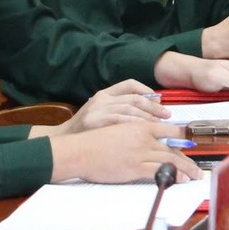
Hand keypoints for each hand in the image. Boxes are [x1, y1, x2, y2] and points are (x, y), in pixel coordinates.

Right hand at [48, 118, 200, 184]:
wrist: (80, 151)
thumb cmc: (95, 141)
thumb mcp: (120, 129)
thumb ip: (136, 133)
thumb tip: (149, 141)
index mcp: (141, 126)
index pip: (170, 131)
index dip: (183, 140)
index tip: (191, 146)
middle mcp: (145, 138)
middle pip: (173, 148)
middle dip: (188, 159)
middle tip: (198, 167)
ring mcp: (140, 153)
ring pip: (170, 160)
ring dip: (186, 168)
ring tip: (195, 175)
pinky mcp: (134, 168)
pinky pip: (159, 172)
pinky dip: (173, 176)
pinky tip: (181, 179)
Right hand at [49, 79, 164, 135]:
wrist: (62, 145)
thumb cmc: (85, 132)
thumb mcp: (99, 114)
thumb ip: (119, 109)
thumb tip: (148, 110)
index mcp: (103, 94)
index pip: (129, 84)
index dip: (147, 90)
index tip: (160, 99)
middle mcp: (100, 100)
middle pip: (133, 98)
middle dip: (153, 106)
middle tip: (166, 115)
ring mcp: (97, 111)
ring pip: (129, 109)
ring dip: (147, 117)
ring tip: (158, 125)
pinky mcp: (94, 123)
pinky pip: (120, 122)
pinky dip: (134, 126)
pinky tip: (143, 132)